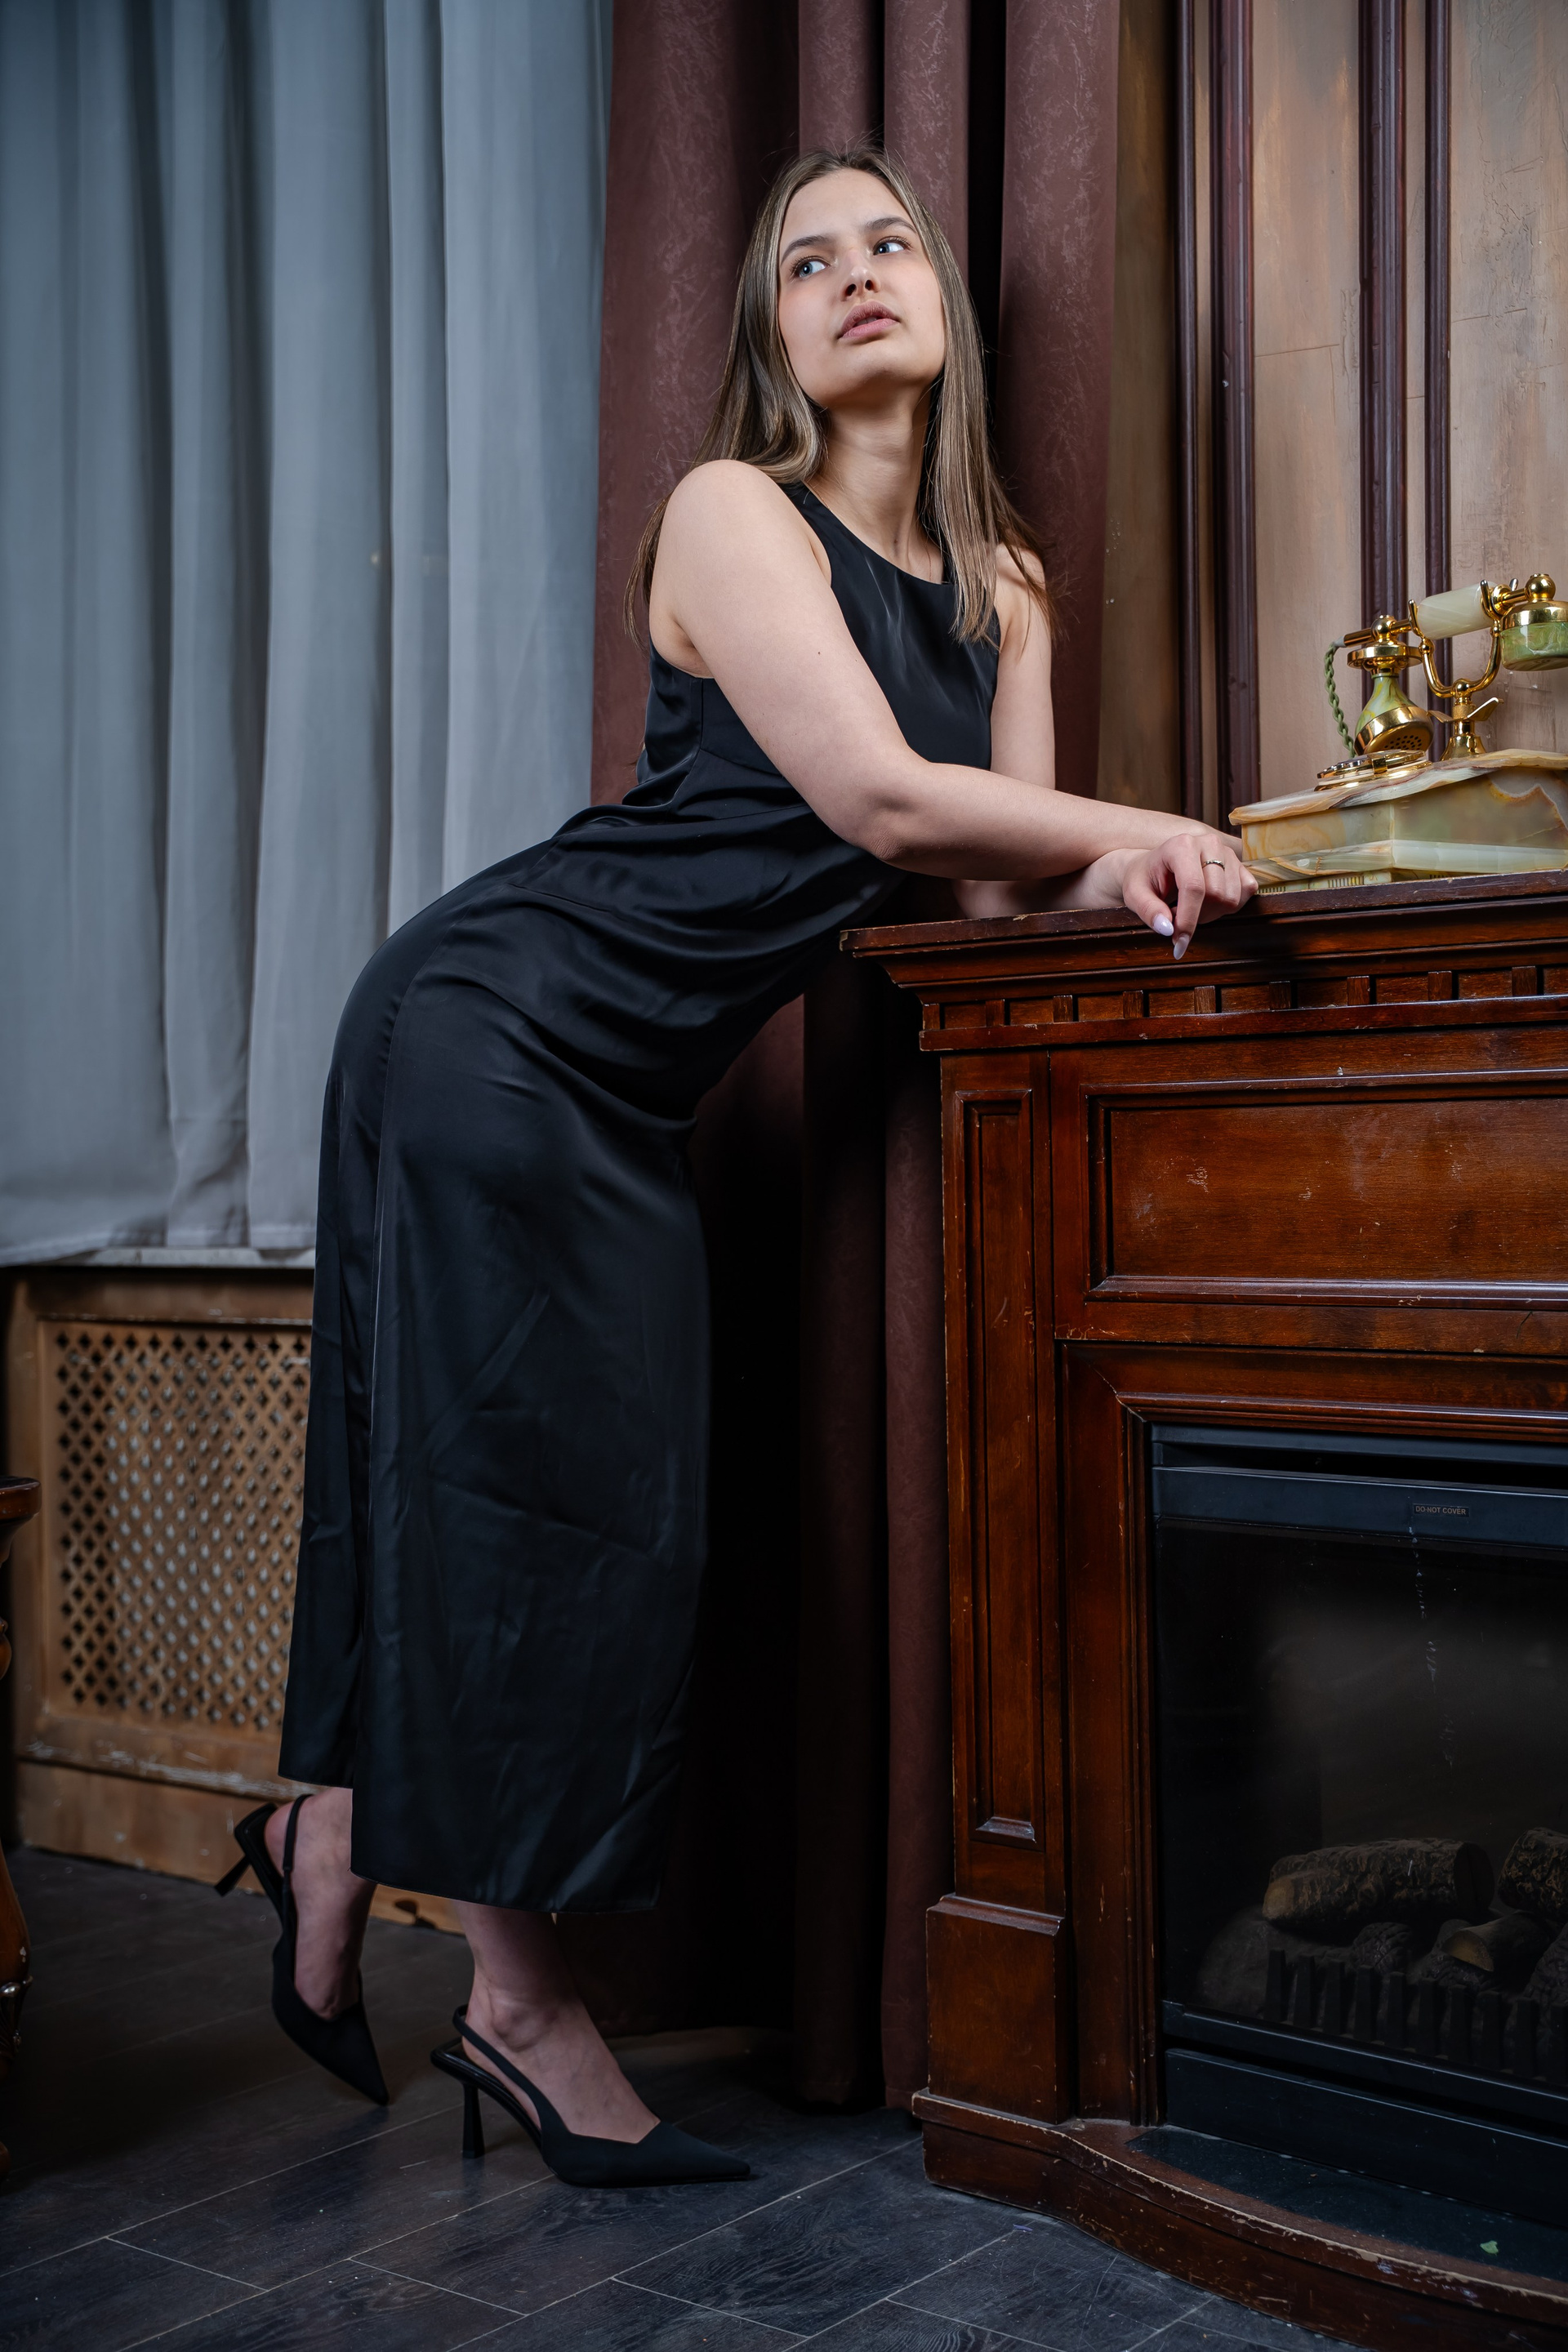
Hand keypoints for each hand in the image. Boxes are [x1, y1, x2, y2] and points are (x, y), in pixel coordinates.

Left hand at [1116, 831, 1255, 957]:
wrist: (1153, 867)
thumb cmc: (1144, 879)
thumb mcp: (1134, 895)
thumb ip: (1148, 911)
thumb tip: (1167, 929)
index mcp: (1181, 846)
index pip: (1194, 888)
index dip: (1189, 920)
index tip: (1179, 943)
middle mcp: (1209, 844)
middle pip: (1217, 895)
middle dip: (1197, 916)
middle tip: (1177, 915)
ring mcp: (1227, 852)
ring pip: (1232, 897)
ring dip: (1211, 913)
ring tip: (1190, 907)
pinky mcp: (1239, 863)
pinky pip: (1247, 891)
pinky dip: (1229, 906)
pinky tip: (1209, 903)